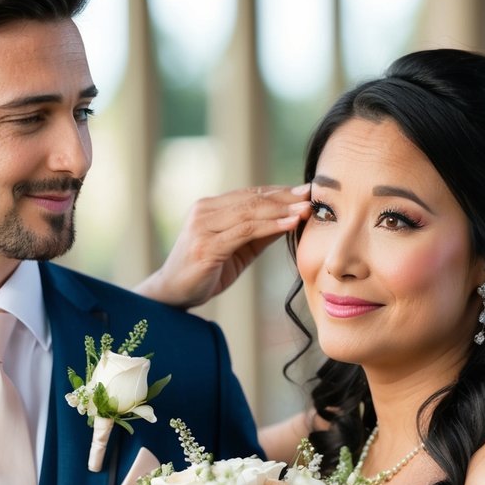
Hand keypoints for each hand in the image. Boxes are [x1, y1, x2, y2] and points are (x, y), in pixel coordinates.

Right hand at [135, 185, 311, 307]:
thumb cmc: (205, 272)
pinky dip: (270, 226)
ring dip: (282, 209)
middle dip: (285, 196)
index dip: (279, 191)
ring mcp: (203, 227)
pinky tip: (290, 223)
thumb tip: (292, 218)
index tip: (306, 190)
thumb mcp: (237, 249)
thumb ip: (260, 233)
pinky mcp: (206, 245)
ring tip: (306, 209)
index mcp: (209, 208)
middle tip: (312, 193)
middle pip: (252, 199)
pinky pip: (244, 231)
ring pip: (250, 212)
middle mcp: (204, 211)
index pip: (250, 194)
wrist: (172, 294)